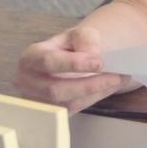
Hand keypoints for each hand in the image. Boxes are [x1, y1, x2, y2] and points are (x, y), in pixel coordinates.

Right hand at [14, 26, 128, 112]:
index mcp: (31, 57)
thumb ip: (86, 39)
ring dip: (96, 92)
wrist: (68, 61)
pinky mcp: (51, 112)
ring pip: (66, 103)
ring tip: (119, 80)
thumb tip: (93, 54)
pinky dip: (95, 98)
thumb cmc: (71, 47)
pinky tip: (109, 87)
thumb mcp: (78, 35)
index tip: (99, 62)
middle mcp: (28, 81)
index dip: (74, 63)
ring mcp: (37, 99)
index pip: (48, 62)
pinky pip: (74, 109)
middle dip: (89, 84)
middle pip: (56, 89)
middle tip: (117, 76)